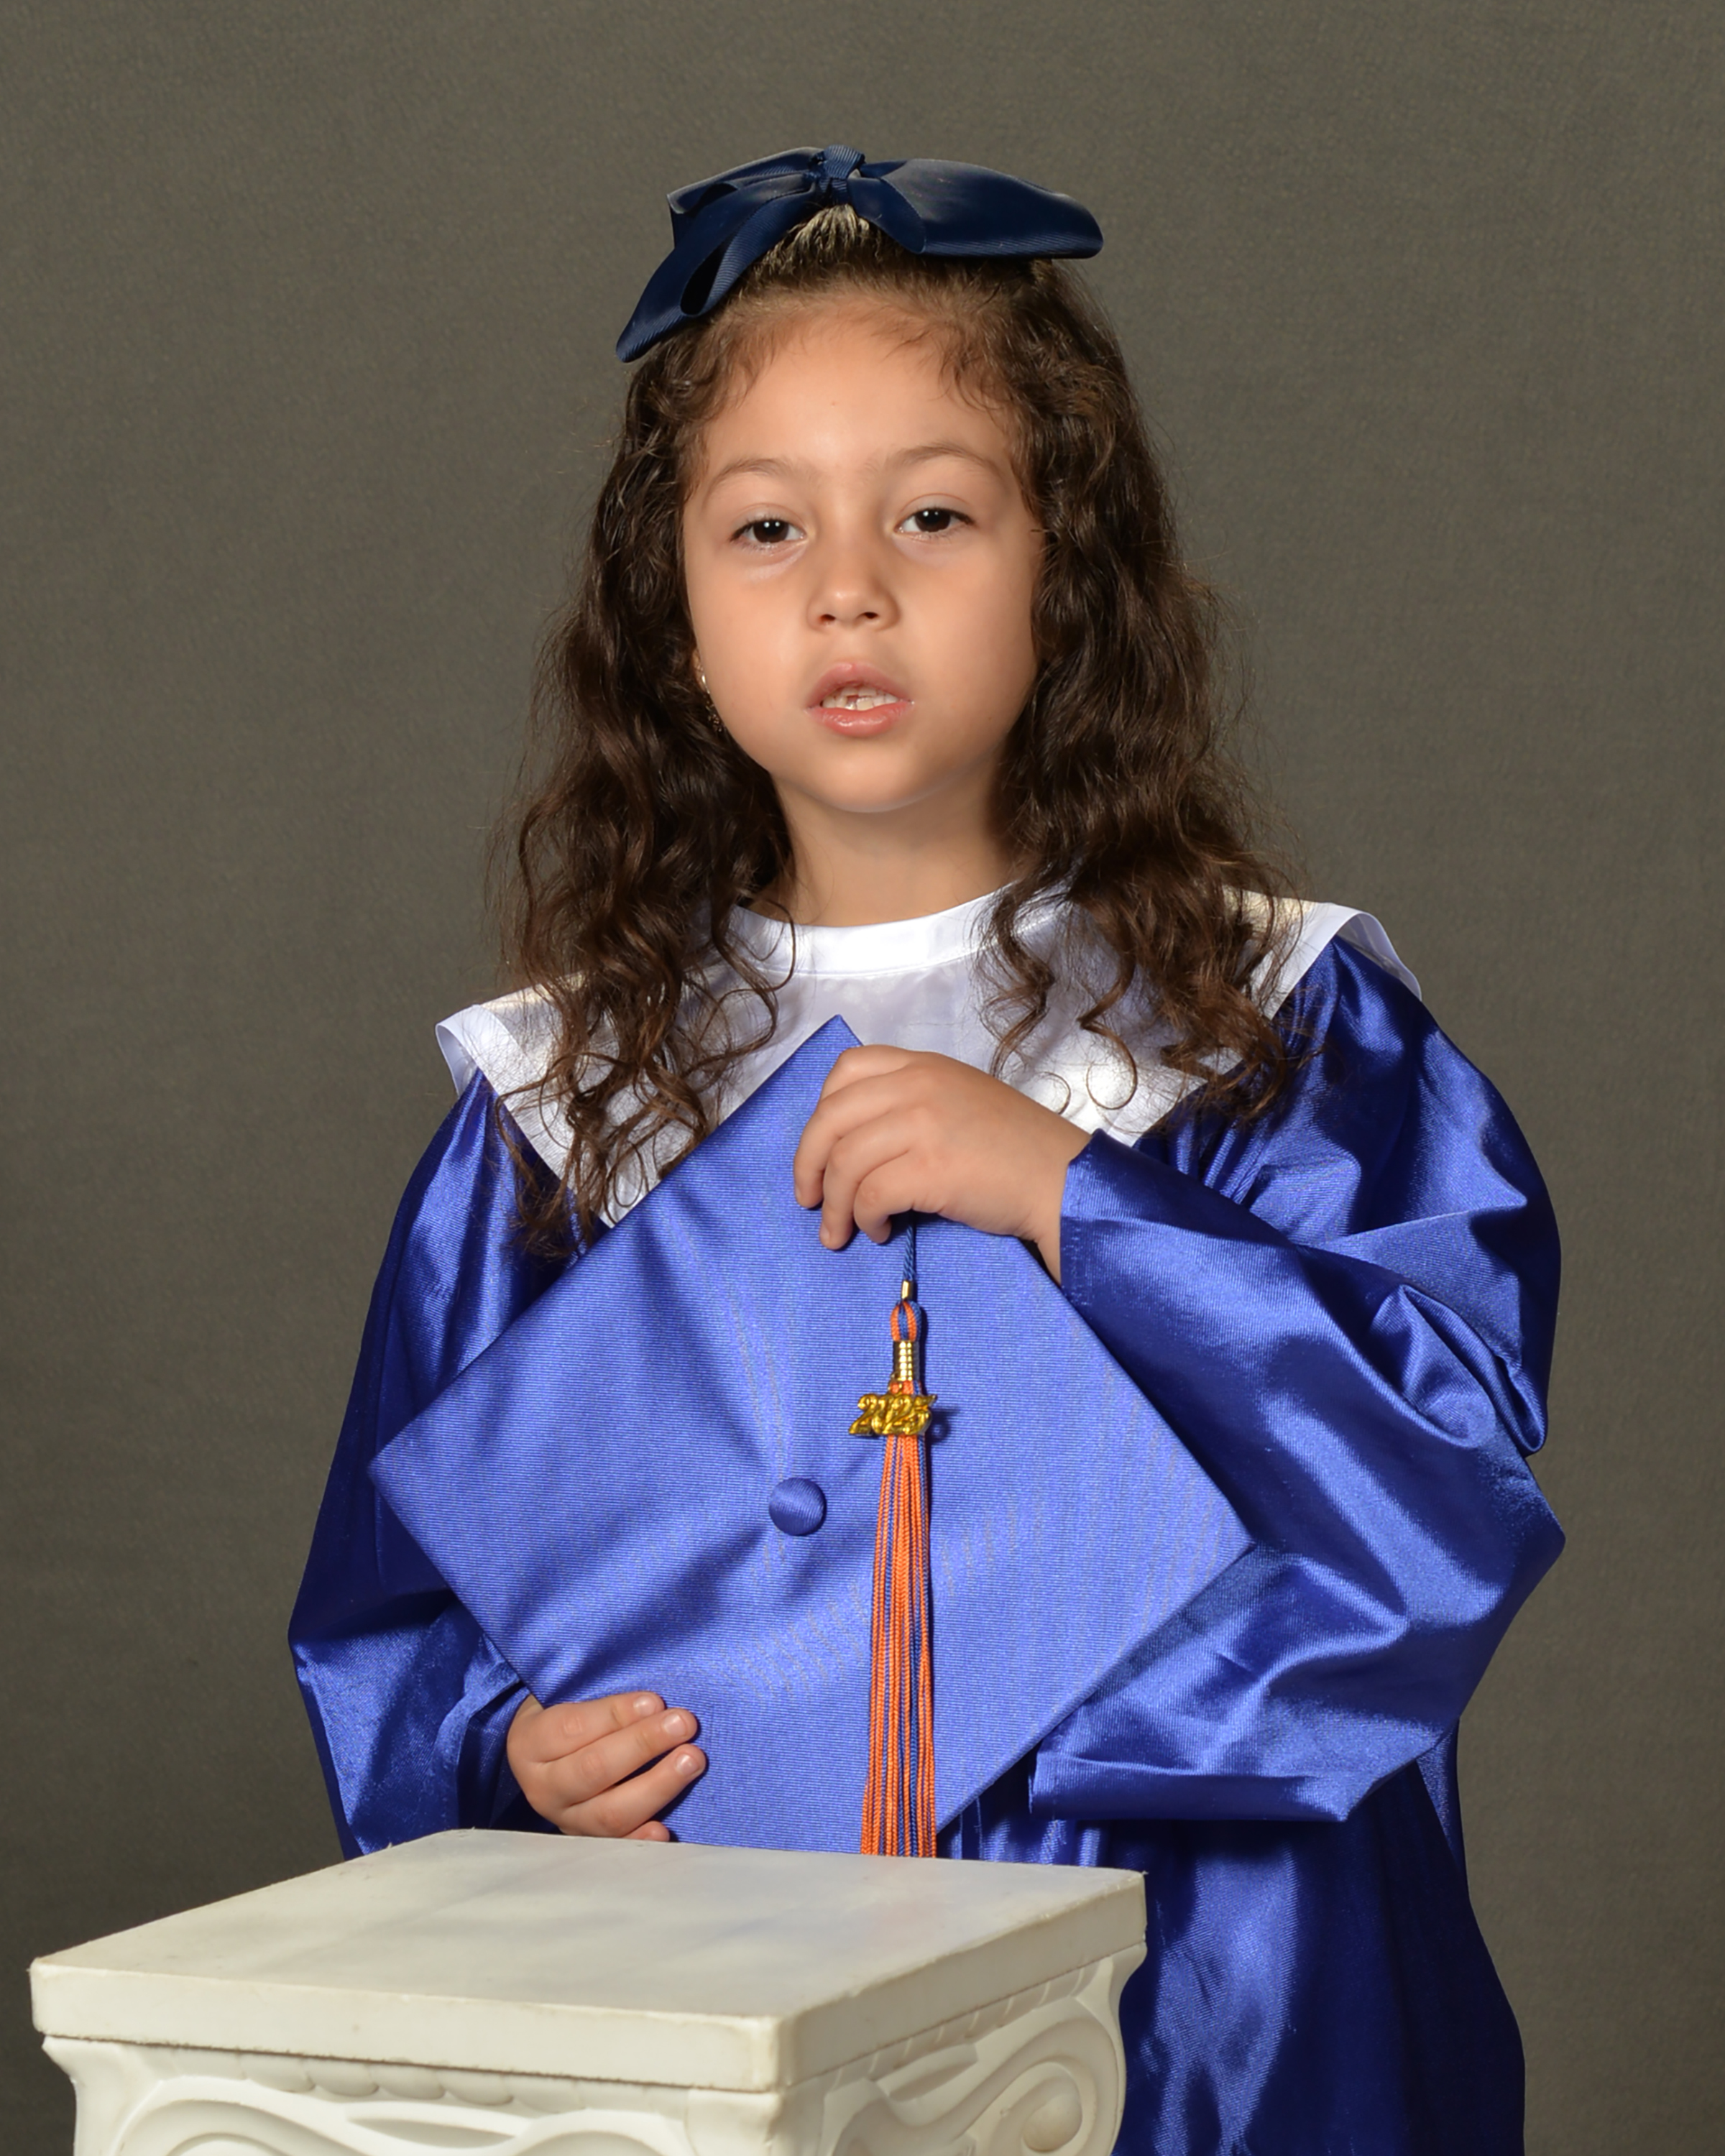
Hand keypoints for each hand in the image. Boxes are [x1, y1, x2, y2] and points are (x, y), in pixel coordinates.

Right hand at [506, 1690, 705, 1839]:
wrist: (548, 1759)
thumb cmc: (570, 1716)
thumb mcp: (567, 1695)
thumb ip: (597, 1693)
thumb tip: (650, 1698)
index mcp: (530, 1743)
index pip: (573, 1727)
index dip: (616, 1715)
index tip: (654, 1701)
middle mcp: (543, 1787)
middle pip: (594, 1769)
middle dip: (643, 1744)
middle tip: (684, 1723)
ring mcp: (566, 1820)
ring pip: (610, 1812)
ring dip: (656, 1786)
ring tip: (692, 1760)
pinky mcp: (591, 1841)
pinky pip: (619, 1845)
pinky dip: (642, 1839)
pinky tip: (667, 1829)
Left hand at [792, 1046, 1088, 1280]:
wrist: (1063, 1179)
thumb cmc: (1017, 1150)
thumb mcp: (961, 1100)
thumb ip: (913, 1103)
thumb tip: (856, 1143)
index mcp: (924, 1065)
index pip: (846, 1071)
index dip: (821, 1114)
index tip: (821, 1150)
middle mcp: (918, 1085)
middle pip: (831, 1118)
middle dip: (808, 1164)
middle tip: (809, 1200)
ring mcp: (924, 1123)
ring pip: (845, 1162)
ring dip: (834, 1205)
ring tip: (840, 1232)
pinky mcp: (931, 1167)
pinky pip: (870, 1194)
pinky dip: (864, 1219)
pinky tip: (879, 1232)